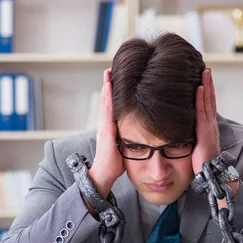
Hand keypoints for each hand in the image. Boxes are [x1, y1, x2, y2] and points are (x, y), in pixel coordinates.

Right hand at [88, 68, 124, 197]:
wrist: (104, 173)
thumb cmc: (115, 162)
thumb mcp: (123, 146)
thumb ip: (128, 137)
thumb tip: (139, 132)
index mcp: (110, 127)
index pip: (112, 106)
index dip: (113, 93)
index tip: (115, 79)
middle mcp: (105, 124)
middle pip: (107, 100)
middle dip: (108, 84)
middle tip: (109, 69)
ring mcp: (104, 126)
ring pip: (106, 103)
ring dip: (107, 88)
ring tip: (108, 74)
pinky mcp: (106, 130)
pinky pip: (107, 111)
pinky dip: (107, 99)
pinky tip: (109, 89)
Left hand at [191, 68, 238, 203]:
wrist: (211, 177)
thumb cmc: (202, 166)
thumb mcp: (195, 148)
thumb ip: (190, 138)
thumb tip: (180, 133)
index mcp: (208, 129)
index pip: (207, 106)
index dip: (206, 92)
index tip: (203, 79)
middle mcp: (211, 126)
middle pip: (210, 100)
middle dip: (208, 83)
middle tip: (206, 68)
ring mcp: (209, 128)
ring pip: (208, 102)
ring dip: (206, 86)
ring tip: (204, 71)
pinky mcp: (205, 133)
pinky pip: (202, 112)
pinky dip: (201, 99)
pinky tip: (199, 88)